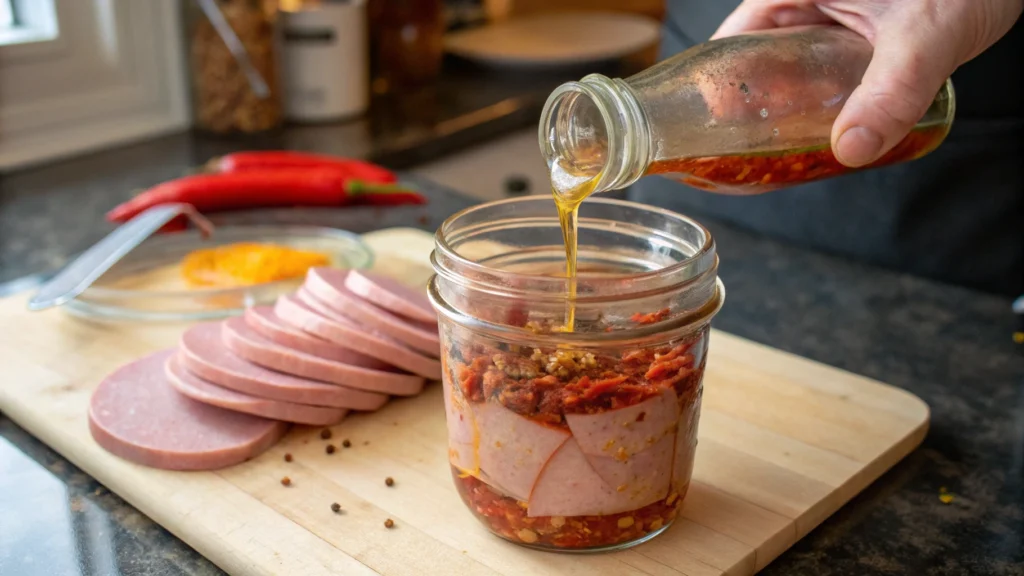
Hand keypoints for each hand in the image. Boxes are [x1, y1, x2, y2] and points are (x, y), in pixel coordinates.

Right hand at [712, 0, 1022, 166]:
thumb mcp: (925, 33)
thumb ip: (892, 90)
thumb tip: (852, 149)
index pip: (733, 40)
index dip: (717, 86)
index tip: (714, 131)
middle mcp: (806, 1)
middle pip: (758, 60)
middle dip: (755, 108)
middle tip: (754, 155)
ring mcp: (833, 16)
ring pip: (792, 68)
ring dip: (791, 109)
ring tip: (787, 154)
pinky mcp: (859, 33)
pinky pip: (826, 73)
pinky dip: (825, 103)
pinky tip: (834, 133)